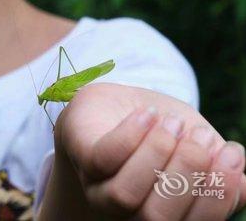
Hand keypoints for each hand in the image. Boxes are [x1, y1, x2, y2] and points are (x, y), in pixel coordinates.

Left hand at [53, 83, 245, 219]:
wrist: (114, 103)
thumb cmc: (156, 124)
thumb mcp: (191, 138)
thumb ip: (212, 163)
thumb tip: (242, 187)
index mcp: (158, 207)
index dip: (216, 196)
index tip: (233, 156)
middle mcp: (126, 208)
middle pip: (156, 216)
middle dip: (187, 172)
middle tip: (199, 135)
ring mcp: (99, 185)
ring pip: (126, 193)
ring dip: (158, 153)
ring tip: (171, 122)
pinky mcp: (83, 156)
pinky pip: (103, 157)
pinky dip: (131, 136)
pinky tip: (146, 114)